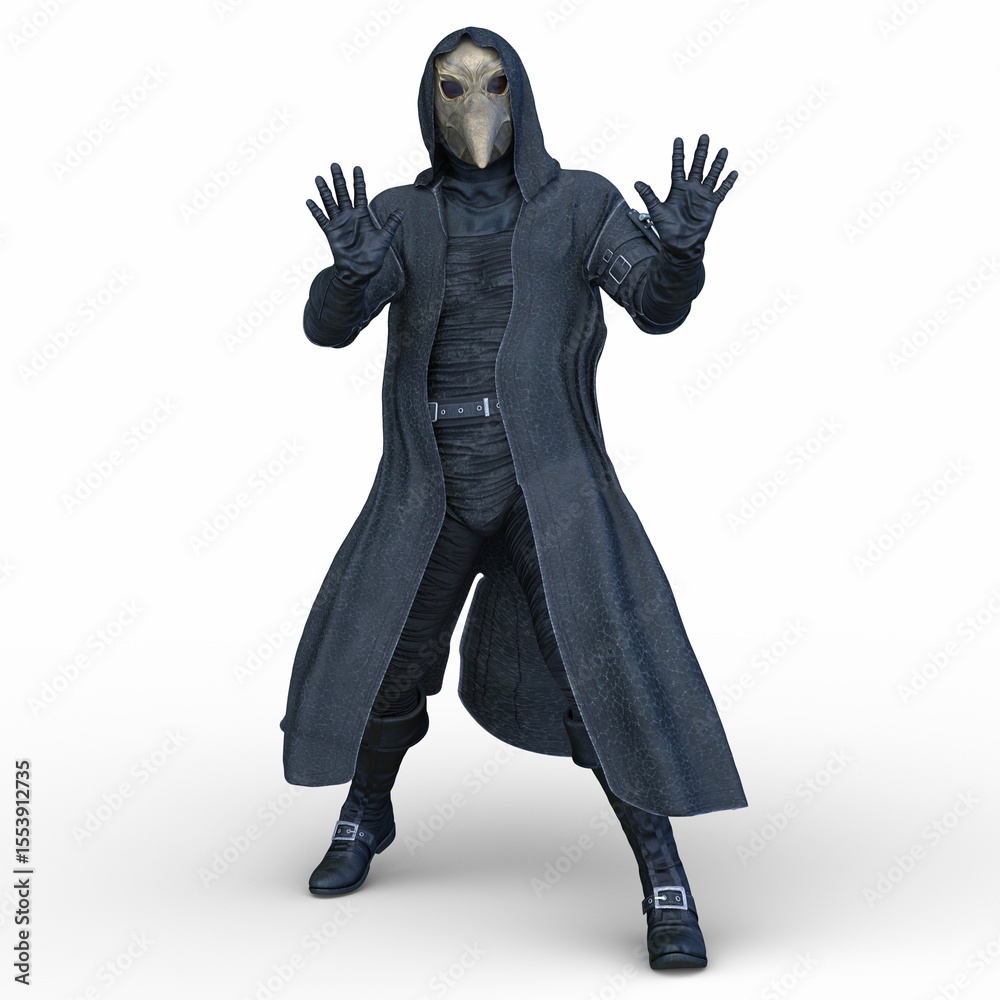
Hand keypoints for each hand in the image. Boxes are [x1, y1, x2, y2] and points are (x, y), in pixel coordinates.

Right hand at [306, 163, 403, 284]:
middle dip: (339, 179)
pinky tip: (309, 201)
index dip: (358, 181)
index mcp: (362, 215)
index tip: (356, 168)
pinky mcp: (331, 233)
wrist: (360, 272)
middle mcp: (349, 217)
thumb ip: (391, 223)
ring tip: (319, 178)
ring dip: (325, 191)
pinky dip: (316, 211)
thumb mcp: (385, 237)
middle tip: (335, 165)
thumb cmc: (373, 256)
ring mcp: (339, 224)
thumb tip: (402, 210)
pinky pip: (322, 220)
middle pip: (343, 193)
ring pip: (330, 203)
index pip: (360, 193)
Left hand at [634, 134, 736, 257]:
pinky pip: (721, 191)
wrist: (680, 245)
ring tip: (723, 150)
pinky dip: (727, 183)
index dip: (679, 153)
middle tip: (704, 136)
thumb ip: (649, 195)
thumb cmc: (667, 229)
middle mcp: (691, 189)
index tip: (678, 139)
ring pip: (712, 175)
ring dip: (717, 163)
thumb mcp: (656, 210)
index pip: (678, 166)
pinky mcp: (712, 204)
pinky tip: (734, 173)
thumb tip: (636, 183)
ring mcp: (702, 195)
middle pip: (697, 165)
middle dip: (701, 151)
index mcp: (677, 188)